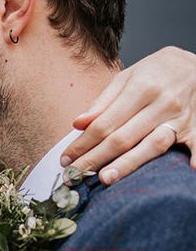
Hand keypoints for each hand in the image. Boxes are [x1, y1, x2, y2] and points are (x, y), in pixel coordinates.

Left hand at [61, 46, 195, 183]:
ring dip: (128, 164)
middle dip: (95, 158)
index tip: (66, 158)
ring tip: (105, 178)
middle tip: (74, 175)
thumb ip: (103, 102)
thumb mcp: (127, 77)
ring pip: (152, 145)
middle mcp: (161, 104)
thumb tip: (78, 124)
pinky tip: (191, 171)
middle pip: (123, 138)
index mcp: (140, 89)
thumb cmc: (156, 71)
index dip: (83, 143)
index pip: (105, 123)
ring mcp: (181, 118)